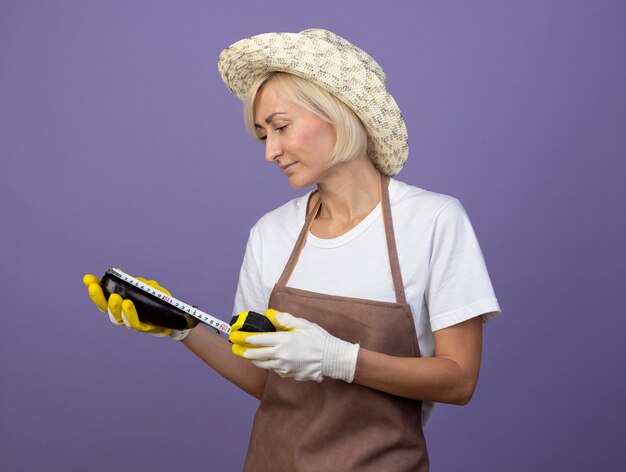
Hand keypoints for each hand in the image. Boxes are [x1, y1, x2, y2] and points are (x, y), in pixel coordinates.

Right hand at [82, 273, 189, 340]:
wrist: (176, 317)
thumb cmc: (159, 301)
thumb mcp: (148, 288)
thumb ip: (135, 282)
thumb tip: (119, 272)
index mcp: (121, 304)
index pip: (104, 297)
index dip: (95, 289)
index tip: (88, 279)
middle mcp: (123, 314)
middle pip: (106, 309)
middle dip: (98, 298)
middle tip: (94, 287)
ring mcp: (132, 321)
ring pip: (117, 318)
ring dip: (114, 307)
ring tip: (115, 297)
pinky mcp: (143, 328)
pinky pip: (134, 323)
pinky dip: (129, 314)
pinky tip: (127, 304)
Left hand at [230, 310, 358, 382]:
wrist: (332, 358)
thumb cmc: (318, 339)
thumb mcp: (303, 324)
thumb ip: (284, 320)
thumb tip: (270, 315)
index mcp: (284, 341)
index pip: (259, 340)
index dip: (246, 338)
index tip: (237, 337)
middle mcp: (281, 356)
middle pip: (257, 355)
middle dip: (244, 352)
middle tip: (237, 349)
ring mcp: (284, 367)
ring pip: (264, 364)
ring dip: (255, 360)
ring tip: (249, 355)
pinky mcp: (289, 374)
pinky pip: (275, 369)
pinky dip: (269, 364)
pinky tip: (269, 360)